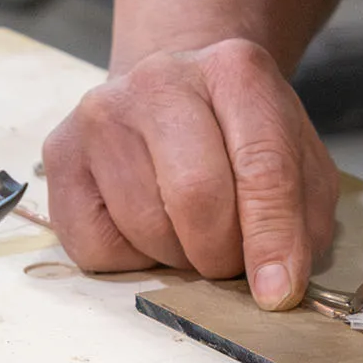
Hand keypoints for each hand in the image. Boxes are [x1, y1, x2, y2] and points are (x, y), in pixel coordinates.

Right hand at [44, 40, 337, 308]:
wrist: (172, 94)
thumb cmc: (237, 134)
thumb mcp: (294, 160)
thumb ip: (301, 217)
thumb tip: (278, 284)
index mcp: (236, 70)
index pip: (262, 166)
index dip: (273, 238)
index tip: (279, 291)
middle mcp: (162, 80)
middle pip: (197, 196)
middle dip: (221, 254)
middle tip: (229, 262)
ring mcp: (103, 113)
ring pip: (146, 226)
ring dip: (179, 258)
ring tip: (190, 233)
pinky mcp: (61, 151)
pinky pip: (95, 244)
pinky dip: (131, 259)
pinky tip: (147, 226)